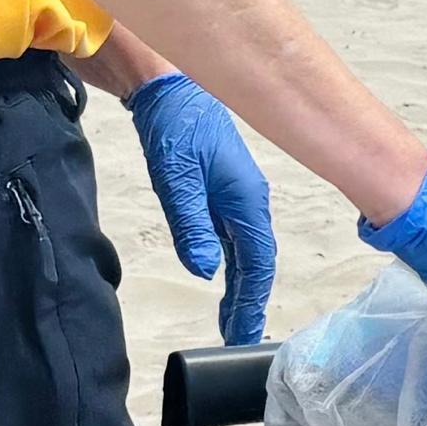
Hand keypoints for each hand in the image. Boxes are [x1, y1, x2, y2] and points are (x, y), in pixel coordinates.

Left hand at [120, 73, 279, 341]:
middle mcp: (249, 200)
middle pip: (257, 261)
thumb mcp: (177, 180)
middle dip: (250, 301)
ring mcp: (238, 194)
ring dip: (242, 285)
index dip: (251, 301)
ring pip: (247, 250)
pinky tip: (223, 276)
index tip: (243, 335)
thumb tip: (205, 271)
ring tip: (232, 318)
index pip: (256, 263)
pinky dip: (233, 263)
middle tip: (239, 337)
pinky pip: (236, 235)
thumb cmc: (176, 128)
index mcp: (246, 201)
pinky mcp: (224, 188)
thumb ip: (192, 227)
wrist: (169, 88)